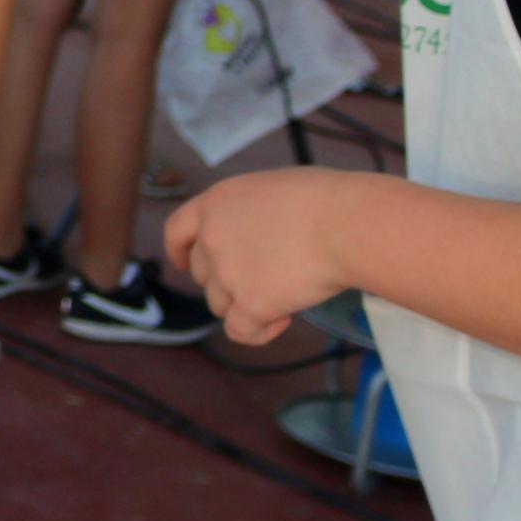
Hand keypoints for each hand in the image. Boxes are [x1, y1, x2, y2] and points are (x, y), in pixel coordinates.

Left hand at [163, 168, 352, 347]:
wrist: (344, 224)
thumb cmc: (325, 199)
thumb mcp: (273, 189)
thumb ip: (250, 212)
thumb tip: (260, 233)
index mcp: (215, 203)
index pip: (176, 230)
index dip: (178, 251)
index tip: (183, 263)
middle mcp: (212, 237)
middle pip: (202, 273)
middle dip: (225, 280)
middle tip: (264, 279)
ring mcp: (227, 273)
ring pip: (219, 304)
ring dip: (245, 304)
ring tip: (286, 294)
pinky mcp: (250, 304)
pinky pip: (240, 332)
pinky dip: (259, 331)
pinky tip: (284, 319)